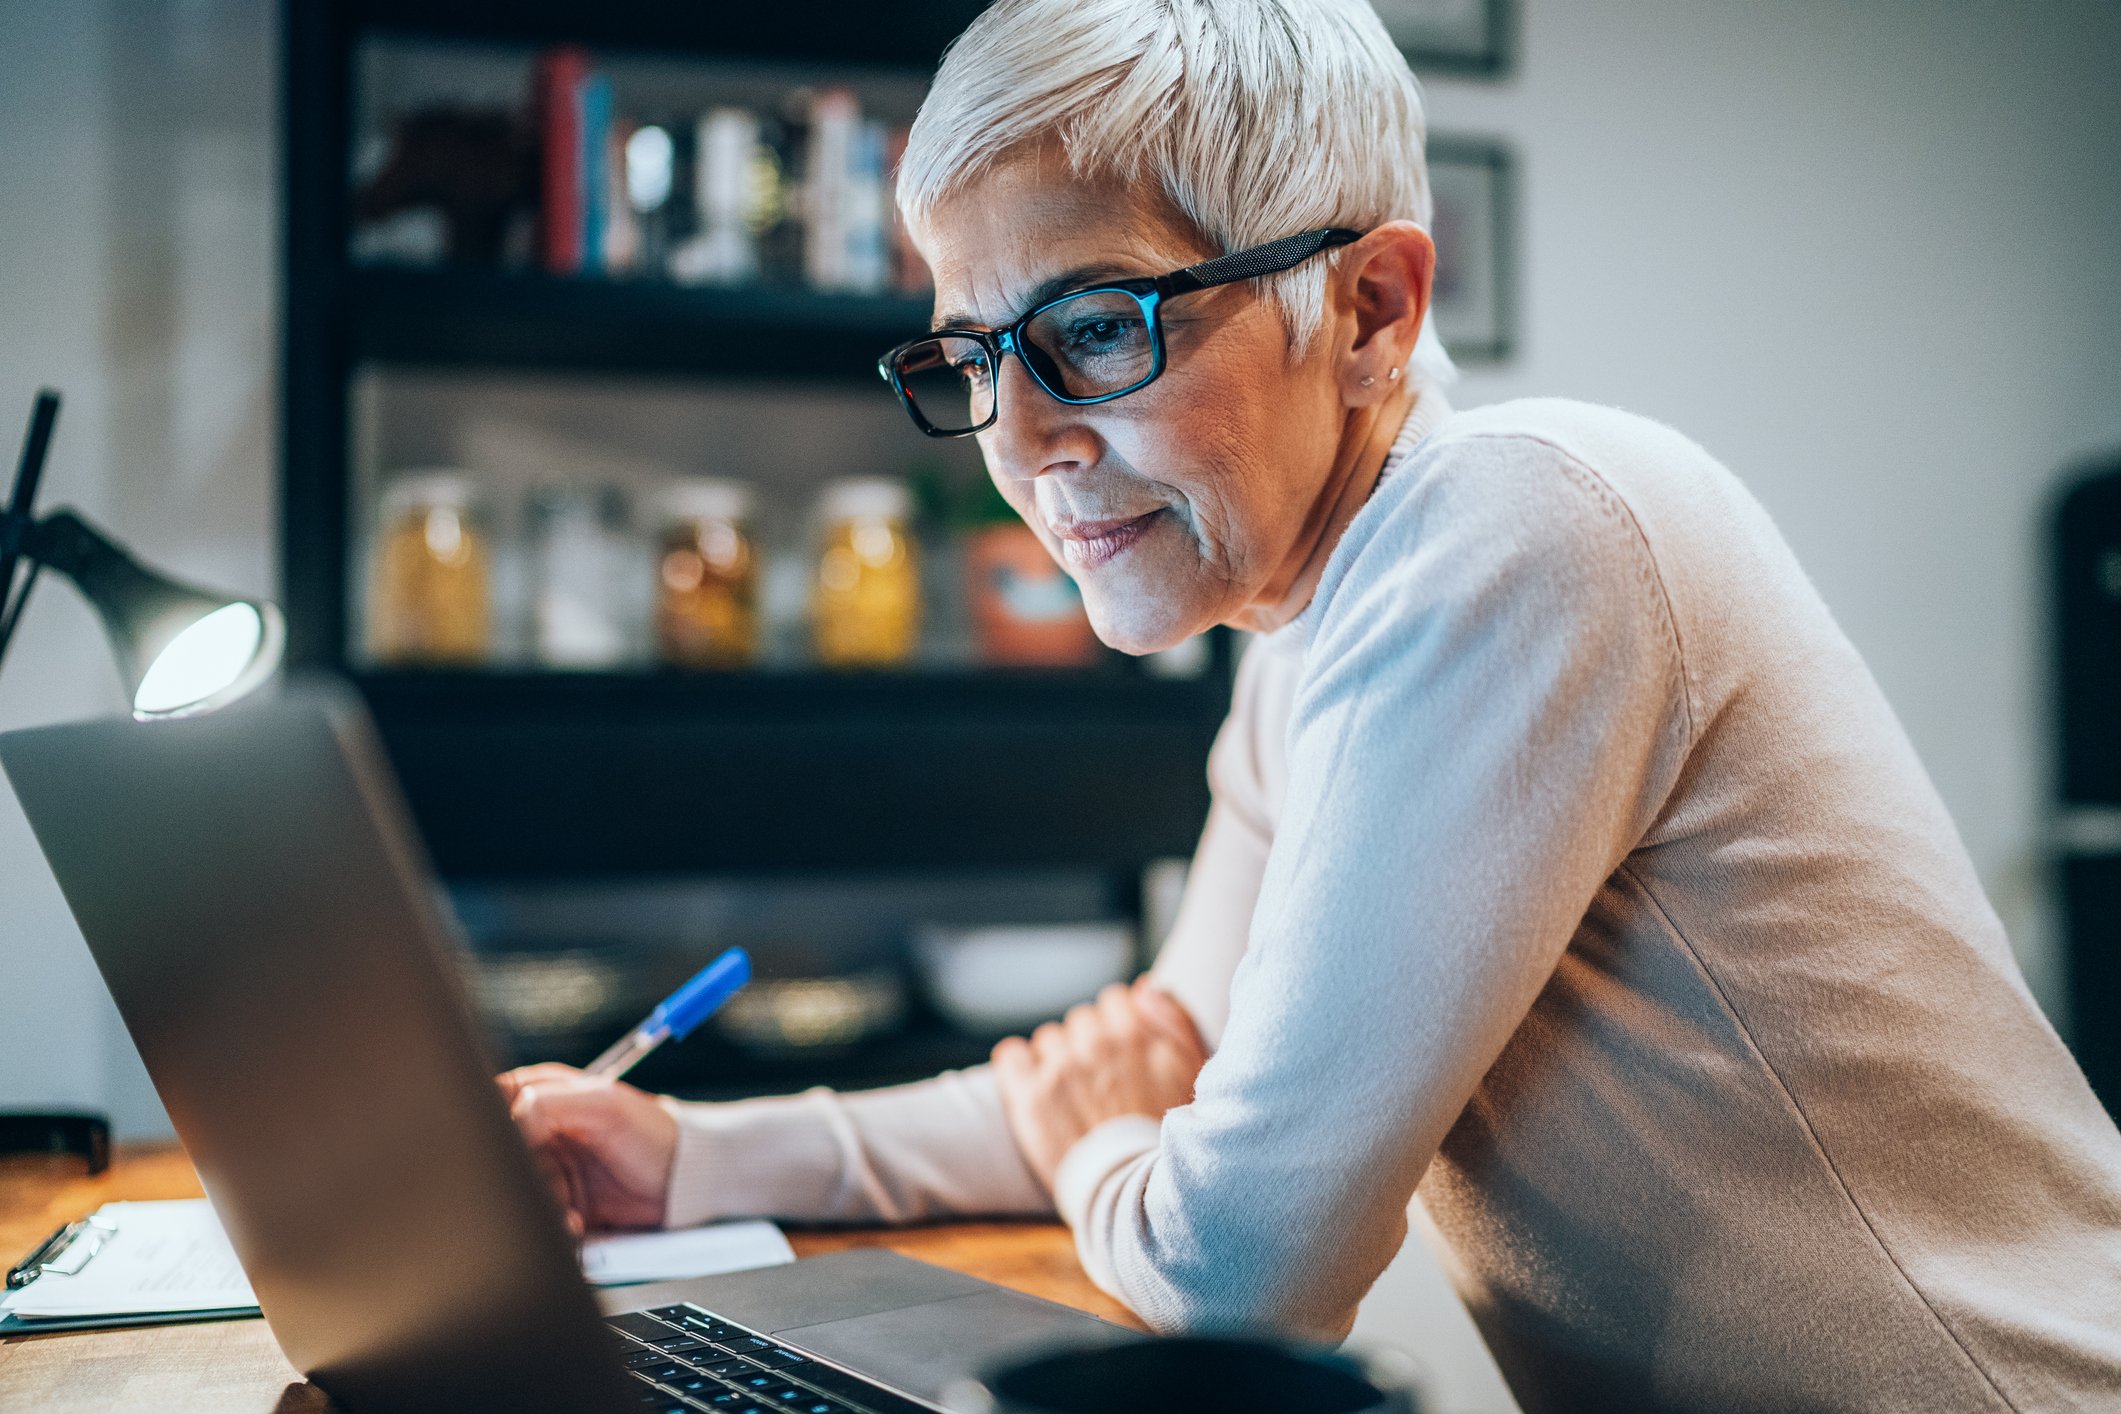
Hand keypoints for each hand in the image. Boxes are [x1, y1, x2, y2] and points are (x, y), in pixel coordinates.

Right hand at [497, 1063, 678, 1233]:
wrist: (683, 1182)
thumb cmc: (652, 1132)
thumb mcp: (601, 1103)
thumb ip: (545, 1104)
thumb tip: (508, 1122)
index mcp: (539, 1093)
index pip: (489, 1103)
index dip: (491, 1127)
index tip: (510, 1148)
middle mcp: (536, 1130)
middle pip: (497, 1155)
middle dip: (518, 1177)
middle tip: (547, 1186)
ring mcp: (544, 1168)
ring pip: (514, 1191)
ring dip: (540, 1206)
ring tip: (570, 1209)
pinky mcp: (554, 1202)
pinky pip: (536, 1217)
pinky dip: (552, 1225)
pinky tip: (575, 1223)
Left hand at [991, 978, 1208, 1191]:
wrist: (1138, 1200)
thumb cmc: (1172, 1140)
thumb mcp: (1197, 1074)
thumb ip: (1175, 1019)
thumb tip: (1145, 987)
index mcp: (1139, 1033)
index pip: (1116, 1000)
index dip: (1120, 1028)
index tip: (1123, 1057)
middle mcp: (1099, 1043)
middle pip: (1083, 1020)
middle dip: (1091, 1046)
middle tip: (1103, 1086)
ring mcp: (1061, 1067)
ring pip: (1050, 1040)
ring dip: (1058, 1061)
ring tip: (1075, 1100)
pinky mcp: (1029, 1095)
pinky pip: (1012, 1055)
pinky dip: (1019, 1069)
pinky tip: (1036, 1093)